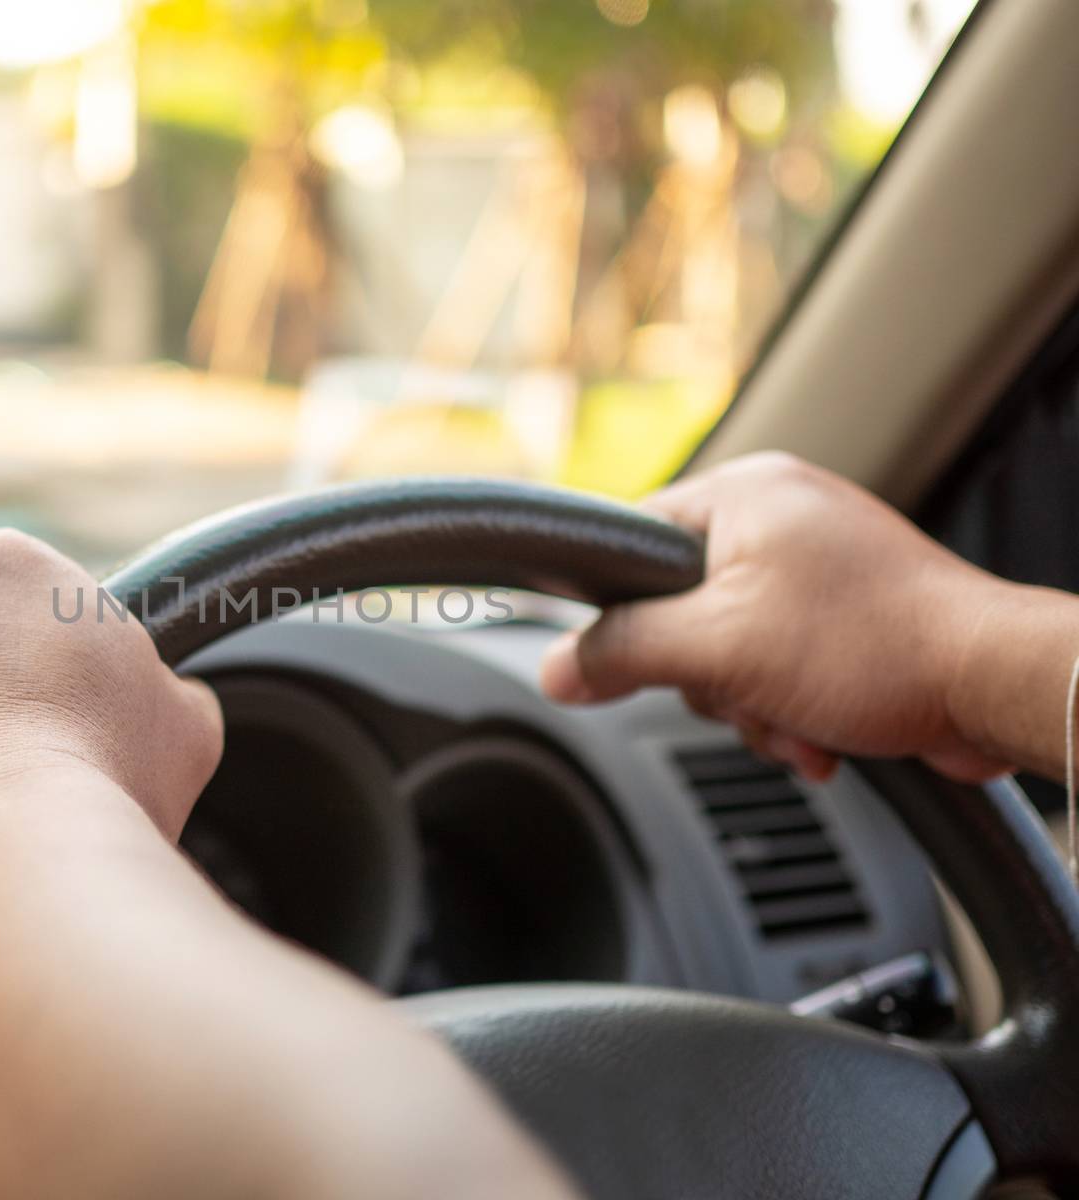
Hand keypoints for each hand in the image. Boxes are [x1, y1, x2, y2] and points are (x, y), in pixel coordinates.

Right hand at [540, 453, 1012, 781]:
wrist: (992, 687)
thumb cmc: (876, 645)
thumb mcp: (720, 648)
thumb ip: (623, 652)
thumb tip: (555, 669)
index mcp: (744, 494)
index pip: (630, 543)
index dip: (620, 611)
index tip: (625, 659)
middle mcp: (779, 519)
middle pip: (677, 612)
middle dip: (711, 680)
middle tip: (747, 690)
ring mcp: (816, 568)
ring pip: (727, 652)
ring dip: (753, 707)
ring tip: (798, 720)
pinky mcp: (846, 616)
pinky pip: (777, 666)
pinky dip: (789, 709)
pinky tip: (820, 732)